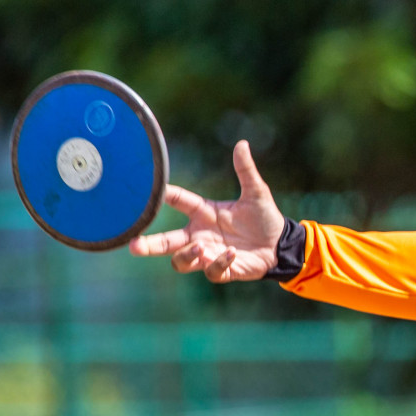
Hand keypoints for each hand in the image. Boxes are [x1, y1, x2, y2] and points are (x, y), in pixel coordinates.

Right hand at [129, 140, 285, 282]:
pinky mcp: (223, 270)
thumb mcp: (256, 192)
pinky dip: (219, 263)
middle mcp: (200, 234)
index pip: (177, 200)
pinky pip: (212, 271)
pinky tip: (232, 254)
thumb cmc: (264, 218)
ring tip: (200, 248)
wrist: (280, 245)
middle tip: (134, 245)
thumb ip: (246, 171)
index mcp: (204, 213)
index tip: (146, 191)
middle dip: (149, 245)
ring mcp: (209, 254)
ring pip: (181, 261)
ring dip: (186, 255)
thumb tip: (242, 144)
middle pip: (166, 242)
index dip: (162, 195)